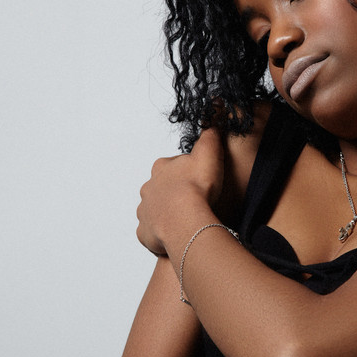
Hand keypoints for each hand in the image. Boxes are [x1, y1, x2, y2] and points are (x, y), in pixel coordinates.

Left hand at [136, 127, 225, 256]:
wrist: (186, 220)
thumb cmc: (197, 188)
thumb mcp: (209, 153)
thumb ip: (210, 136)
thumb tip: (212, 119)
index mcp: (161, 168)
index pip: (173, 166)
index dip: (188, 173)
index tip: (200, 181)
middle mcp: (148, 188)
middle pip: (162, 189)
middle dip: (174, 195)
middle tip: (194, 202)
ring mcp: (145, 212)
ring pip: (155, 211)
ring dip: (167, 215)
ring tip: (186, 221)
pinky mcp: (144, 233)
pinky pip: (151, 234)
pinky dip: (160, 235)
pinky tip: (176, 236)